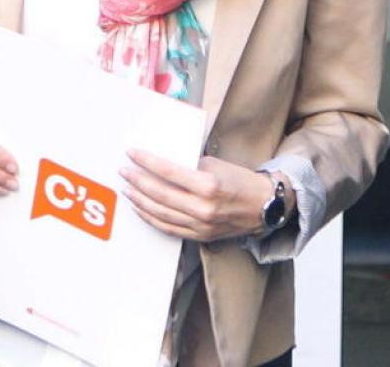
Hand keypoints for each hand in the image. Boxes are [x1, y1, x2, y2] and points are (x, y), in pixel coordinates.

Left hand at [119, 150, 291, 241]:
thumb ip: (189, 164)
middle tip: (124, 170)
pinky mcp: (200, 236)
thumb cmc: (241, 181)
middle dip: (137, 180)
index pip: (168, 172)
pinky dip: (150, 218)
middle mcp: (203, 208)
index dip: (147, 162)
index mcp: (209, 186)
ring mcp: (201, 225)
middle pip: (160, 194)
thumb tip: (161, 161)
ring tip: (127, 188)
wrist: (265, 207)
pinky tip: (140, 207)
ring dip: (139, 200)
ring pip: (160, 213)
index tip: (132, 153)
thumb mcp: (216, 165)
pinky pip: (168, 228)